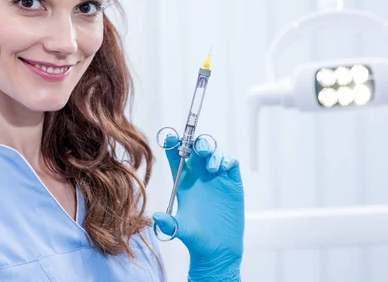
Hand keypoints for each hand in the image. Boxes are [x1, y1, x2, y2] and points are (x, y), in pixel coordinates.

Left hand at [153, 135, 243, 281]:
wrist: (218, 249)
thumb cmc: (196, 238)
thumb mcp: (180, 230)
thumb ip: (169, 223)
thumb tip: (155, 217)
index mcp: (183, 182)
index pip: (176, 157)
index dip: (173, 145)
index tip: (170, 137)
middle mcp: (199, 177)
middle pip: (197, 149)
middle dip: (197, 143)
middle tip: (199, 150)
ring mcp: (217, 178)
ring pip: (214, 153)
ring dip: (213, 152)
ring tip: (212, 167)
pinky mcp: (232, 183)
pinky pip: (230, 163)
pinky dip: (227, 160)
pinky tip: (223, 169)